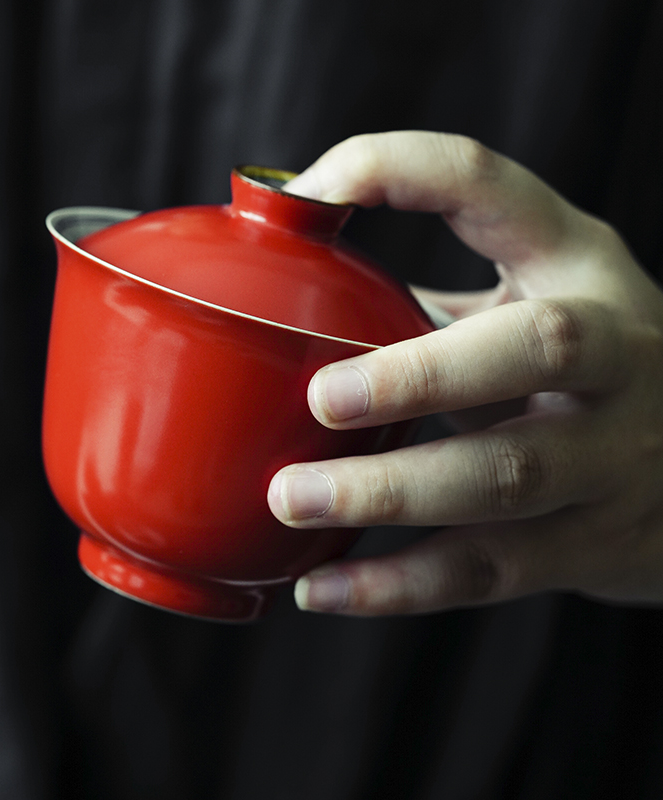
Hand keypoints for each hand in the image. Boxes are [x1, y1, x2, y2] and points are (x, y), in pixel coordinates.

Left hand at [267, 131, 662, 614]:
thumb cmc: (586, 375)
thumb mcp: (535, 305)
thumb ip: (436, 303)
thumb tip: (294, 292)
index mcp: (576, 265)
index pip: (487, 184)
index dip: (396, 170)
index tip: (305, 192)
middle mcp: (613, 352)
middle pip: (531, 348)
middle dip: (420, 373)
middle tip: (321, 398)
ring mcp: (614, 456)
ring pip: (504, 477)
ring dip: (389, 492)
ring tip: (292, 501)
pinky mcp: (593, 545)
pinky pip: (486, 571)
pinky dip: (396, 585)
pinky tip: (322, 589)